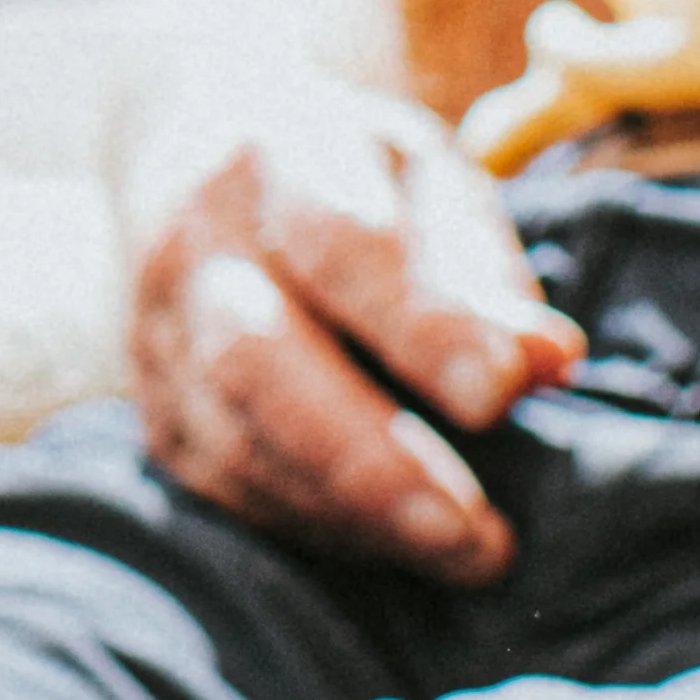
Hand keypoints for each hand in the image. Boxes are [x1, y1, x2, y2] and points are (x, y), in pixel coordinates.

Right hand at [113, 59, 583, 575]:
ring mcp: (156, 326)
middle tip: (470, 530)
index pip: (340, 241)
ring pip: (232, 436)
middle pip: (255, 356)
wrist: (191, 148)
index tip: (500, 394)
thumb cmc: (349, 176)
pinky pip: (222, 482)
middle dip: (364, 455)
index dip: (421, 323)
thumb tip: (546, 361)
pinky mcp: (153, 403)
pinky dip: (310, 522)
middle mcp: (195, 238)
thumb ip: (481, 272)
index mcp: (278, 149)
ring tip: (460, 551)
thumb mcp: (427, 181)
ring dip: (349, 510)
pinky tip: (389, 540)